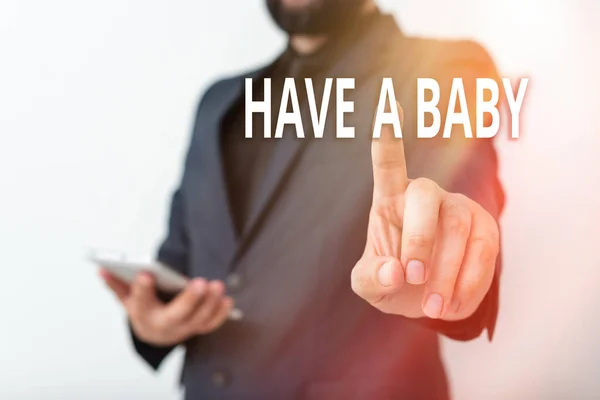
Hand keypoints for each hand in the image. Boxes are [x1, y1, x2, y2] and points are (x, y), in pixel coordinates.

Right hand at [100, 269, 233, 345]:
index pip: (141, 301)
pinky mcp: (198, 328)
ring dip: (210, 304)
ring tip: (216, 286)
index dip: (142, 289)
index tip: (145, 274)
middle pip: (176, 315)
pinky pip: (211, 324)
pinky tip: (226, 299)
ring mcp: (184, 328)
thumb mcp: (127, 298)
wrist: (155, 335)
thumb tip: (102, 269)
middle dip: (188, 299)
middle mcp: (164, 324)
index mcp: (143, 314)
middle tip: (198, 282)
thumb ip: (116, 284)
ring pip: (198, 320)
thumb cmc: (143, 310)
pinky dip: (221, 314)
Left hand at [351, 103, 498, 320]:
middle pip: (426, 196)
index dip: (389, 136)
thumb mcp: (369, 285)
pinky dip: (467, 284)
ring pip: (458, 228)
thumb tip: (395, 272)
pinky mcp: (486, 229)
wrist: (426, 300)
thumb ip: (371, 278)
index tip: (389, 104)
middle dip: (419, 240)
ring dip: (444, 273)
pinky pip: (484, 252)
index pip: (388, 163)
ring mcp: (458, 209)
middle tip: (411, 277)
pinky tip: (450, 303)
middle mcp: (425, 195)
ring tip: (430, 305)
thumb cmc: (392, 281)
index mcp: (389, 199)